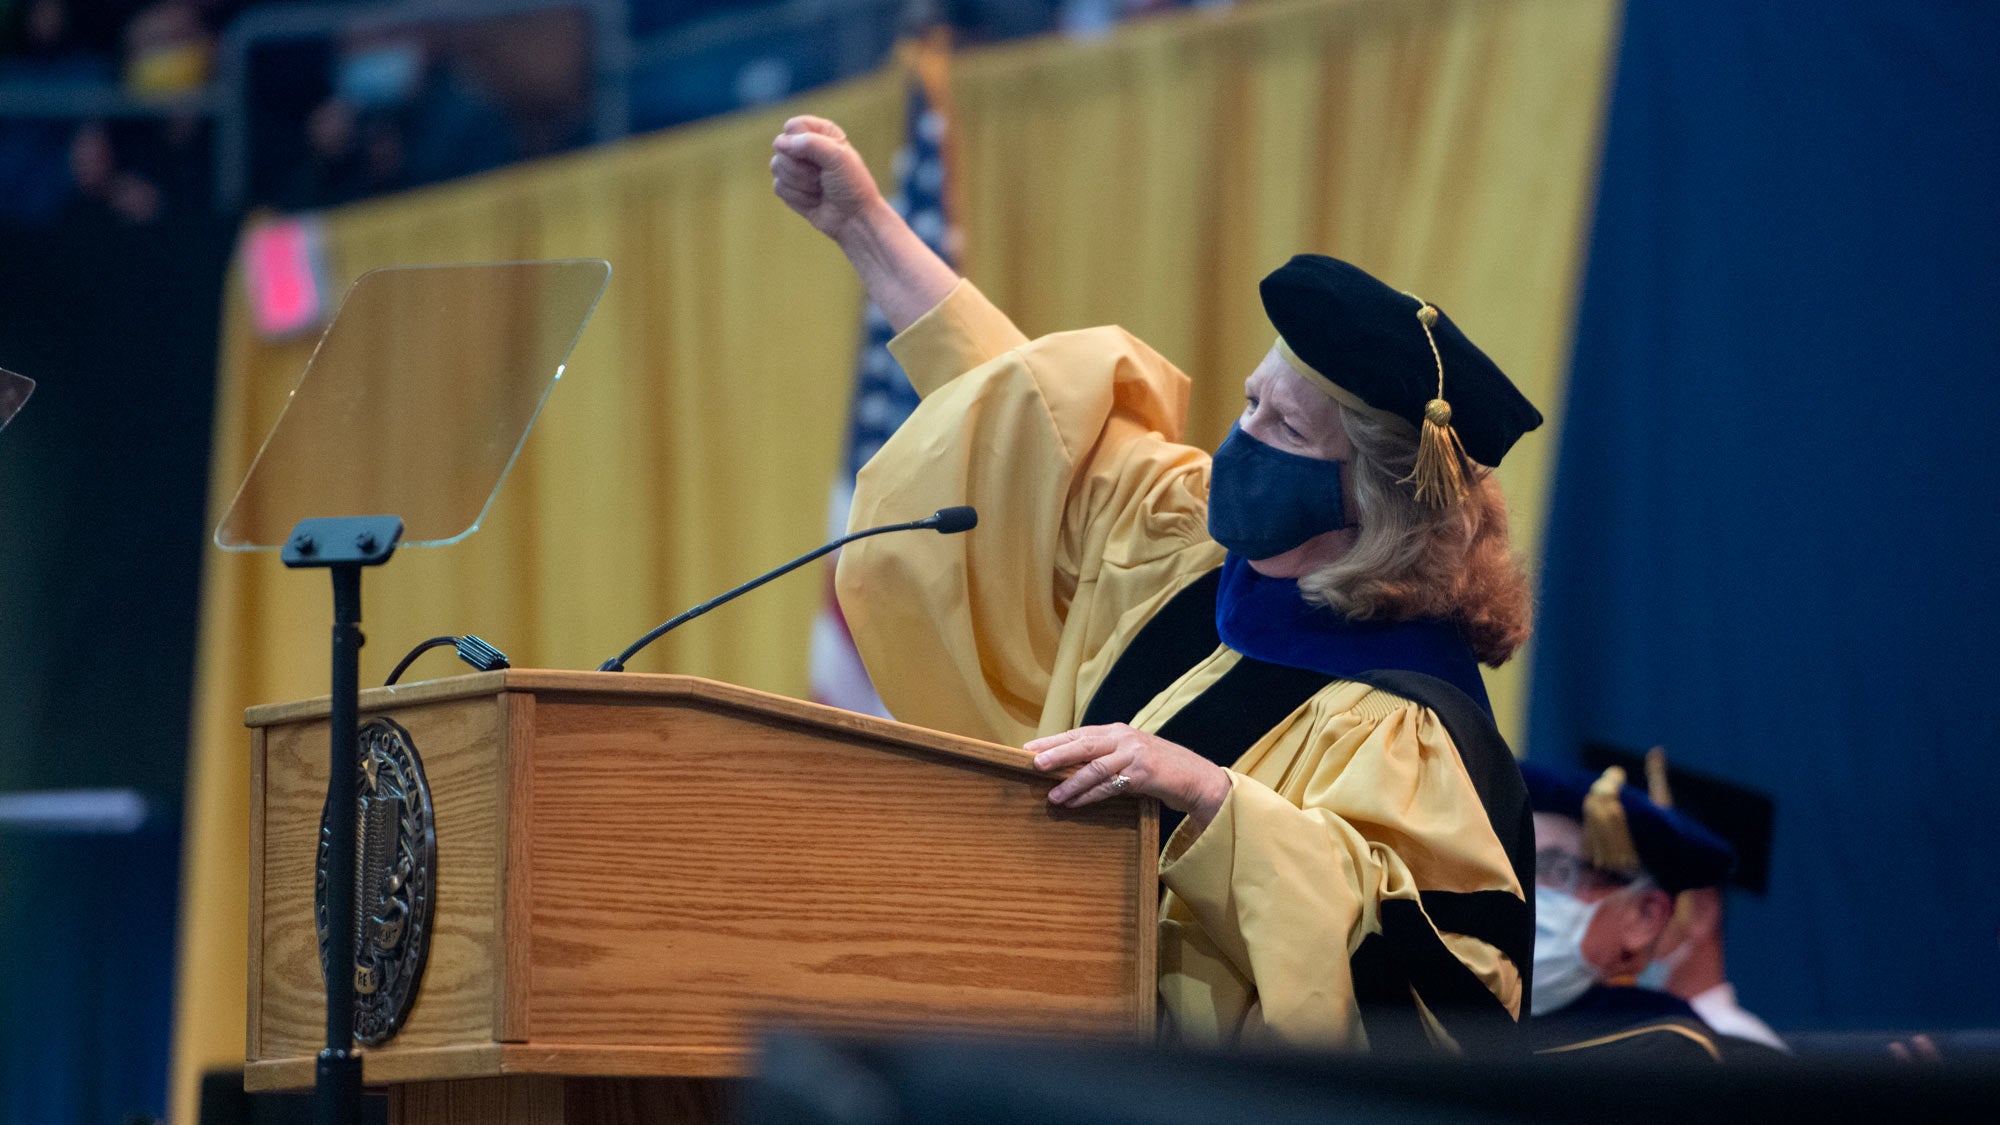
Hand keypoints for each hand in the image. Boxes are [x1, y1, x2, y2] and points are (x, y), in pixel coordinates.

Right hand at [770, 115, 884, 241]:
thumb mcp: (837, 157)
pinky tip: (814, 200)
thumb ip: (810, 143)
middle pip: (780, 147)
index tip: (821, 157)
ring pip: (776, 167)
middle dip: (801, 168)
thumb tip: (779, 143)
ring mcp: (795, 167)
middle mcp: (806, 146)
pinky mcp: (789, 187)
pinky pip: (778, 187)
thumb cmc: (851, 185)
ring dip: (801, 184)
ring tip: (820, 188)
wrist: (854, 218)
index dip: (801, 142)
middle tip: (822, 177)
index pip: (793, 126)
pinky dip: (798, 197)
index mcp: (821, 131)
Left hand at [1029, 724, 1233, 825]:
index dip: (1053, 740)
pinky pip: (1110, 786)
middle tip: (1032, 763)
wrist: (1196, 778)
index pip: (1080, 733)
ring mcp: (1135, 754)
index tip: (1029, 748)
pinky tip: (1074, 803)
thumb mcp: (1130, 756)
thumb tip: (1068, 768)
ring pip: (1094, 767)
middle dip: (1056, 753)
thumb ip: (1105, 757)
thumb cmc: (1159, 769)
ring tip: (1051, 795)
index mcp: (1118, 731)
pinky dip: (1089, 795)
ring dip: (1070, 783)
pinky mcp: (1144, 773)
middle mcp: (1125, 738)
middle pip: (1083, 744)